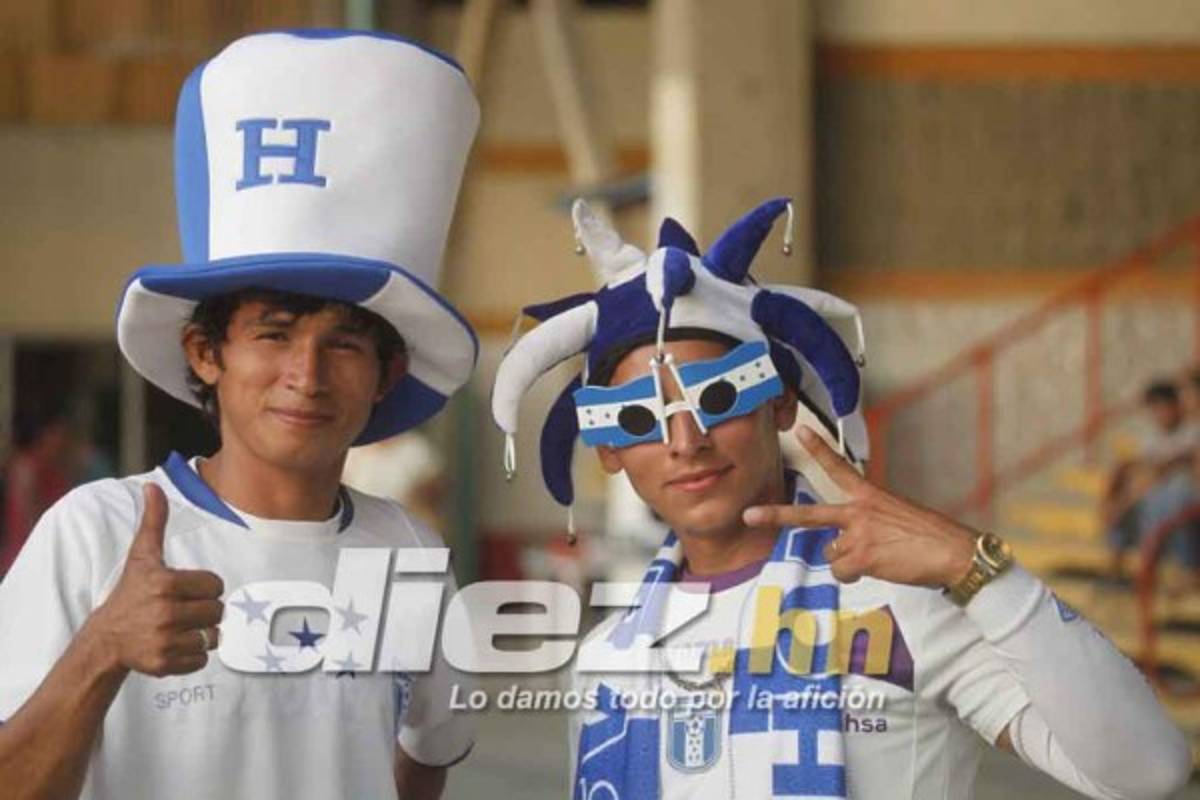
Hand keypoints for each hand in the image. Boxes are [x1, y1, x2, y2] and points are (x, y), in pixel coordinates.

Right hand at [86, 483, 224, 676]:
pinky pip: (203, 658)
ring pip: (213, 635)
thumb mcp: (142, 556)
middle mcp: (164, 612)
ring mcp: (164, 640)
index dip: (204, 587)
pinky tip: (173, 644)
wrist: (107, 638)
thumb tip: (152, 486)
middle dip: (204, 610)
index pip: (216, 584)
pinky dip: (193, 654)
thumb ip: (154, 522)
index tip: (183, 589)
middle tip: (180, 609)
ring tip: (178, 627)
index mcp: (165, 583)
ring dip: (200, 632)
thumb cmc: (131, 592)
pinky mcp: (165, 664)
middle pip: (217, 611)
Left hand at [743, 426, 977, 588]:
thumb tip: (849, 545)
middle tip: (749, 515)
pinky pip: (843, 572)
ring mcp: (858, 534)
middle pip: (808, 514)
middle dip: (776, 516)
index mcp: (870, 495)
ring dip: (850, 560)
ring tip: (880, 556)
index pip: (839, 467)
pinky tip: (880, 567)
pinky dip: (856, 575)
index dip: (819, 448)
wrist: (955, 553)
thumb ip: (868, 522)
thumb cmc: (931, 537)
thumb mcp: (897, 516)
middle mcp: (859, 511)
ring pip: (832, 554)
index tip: (800, 431)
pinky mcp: (862, 557)